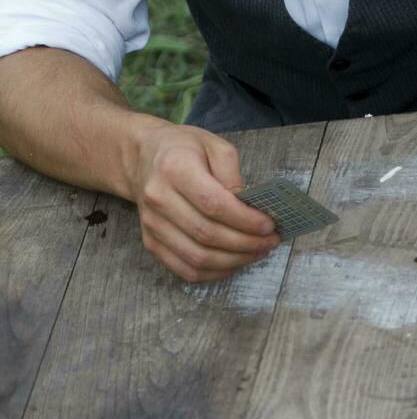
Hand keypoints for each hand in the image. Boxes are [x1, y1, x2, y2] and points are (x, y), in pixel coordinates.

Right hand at [132, 122, 280, 281]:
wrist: (143, 159)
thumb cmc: (184, 150)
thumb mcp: (214, 146)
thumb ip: (233, 174)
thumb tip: (248, 208)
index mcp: (175, 168)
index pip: (214, 204)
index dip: (245, 220)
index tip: (269, 225)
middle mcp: (158, 198)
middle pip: (207, 234)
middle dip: (246, 243)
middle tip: (270, 241)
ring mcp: (152, 225)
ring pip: (198, 258)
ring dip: (234, 261)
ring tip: (257, 252)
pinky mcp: (151, 243)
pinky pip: (187, 270)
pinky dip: (216, 273)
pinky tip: (235, 262)